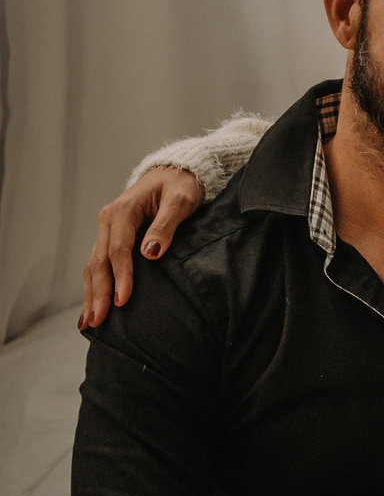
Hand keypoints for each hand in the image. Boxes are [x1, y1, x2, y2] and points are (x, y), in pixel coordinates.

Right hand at [80, 167, 202, 329]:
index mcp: (124, 210)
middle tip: (98, 321)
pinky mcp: (111, 238)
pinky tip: (92, 306)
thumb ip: (166, 224)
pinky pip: (99, 264)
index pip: (119, 250)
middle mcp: (109, 220)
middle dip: (97, 293)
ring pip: (94, 265)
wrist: (174, 172)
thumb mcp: (181, 200)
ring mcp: (108, 230)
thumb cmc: (180, 185)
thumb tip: (151, 253)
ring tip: (90, 322)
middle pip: (99, 262)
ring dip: (90, 294)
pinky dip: (94, 286)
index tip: (123, 301)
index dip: (121, 277)